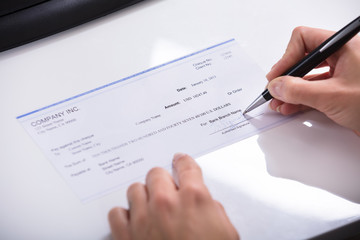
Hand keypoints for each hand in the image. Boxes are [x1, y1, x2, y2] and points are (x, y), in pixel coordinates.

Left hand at [108, 153, 238, 239]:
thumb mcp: (226, 232)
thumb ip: (213, 209)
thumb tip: (204, 203)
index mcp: (194, 198)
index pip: (185, 165)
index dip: (182, 162)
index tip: (179, 161)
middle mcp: (166, 202)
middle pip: (155, 173)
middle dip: (162, 180)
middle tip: (166, 189)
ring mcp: (143, 217)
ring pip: (134, 189)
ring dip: (142, 196)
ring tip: (149, 206)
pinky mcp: (126, 235)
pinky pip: (116, 213)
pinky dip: (123, 215)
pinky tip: (133, 221)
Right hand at [266, 26, 359, 133]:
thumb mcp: (333, 96)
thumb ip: (299, 90)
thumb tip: (277, 85)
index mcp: (345, 46)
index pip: (305, 39)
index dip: (287, 57)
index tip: (277, 76)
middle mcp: (343, 56)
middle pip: (303, 58)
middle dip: (286, 76)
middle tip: (275, 89)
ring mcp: (341, 72)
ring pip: (307, 75)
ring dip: (290, 89)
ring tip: (279, 102)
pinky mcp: (340, 88)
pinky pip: (314, 88)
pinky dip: (300, 97)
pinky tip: (291, 106)